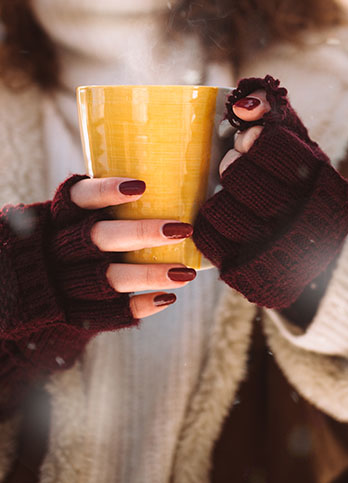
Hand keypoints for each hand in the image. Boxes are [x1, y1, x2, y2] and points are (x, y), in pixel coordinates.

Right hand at [69, 177, 195, 318]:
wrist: (26, 294)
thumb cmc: (69, 241)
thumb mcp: (71, 218)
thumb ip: (104, 201)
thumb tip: (171, 169)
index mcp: (59, 217)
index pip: (78, 198)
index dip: (106, 192)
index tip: (141, 187)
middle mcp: (58, 248)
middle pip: (99, 238)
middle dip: (142, 233)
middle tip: (182, 229)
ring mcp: (64, 282)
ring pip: (109, 278)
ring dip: (150, 274)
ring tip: (186, 272)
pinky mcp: (72, 313)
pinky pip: (108, 312)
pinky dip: (138, 305)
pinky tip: (167, 297)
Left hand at [193, 75, 347, 308]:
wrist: (309, 249)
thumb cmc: (300, 185)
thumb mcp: (300, 146)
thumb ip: (276, 113)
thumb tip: (244, 103)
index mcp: (331, 190)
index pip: (280, 150)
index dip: (256, 139)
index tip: (245, 135)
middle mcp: (310, 224)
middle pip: (244, 180)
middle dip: (233, 167)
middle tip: (232, 163)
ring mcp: (281, 255)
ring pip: (222, 210)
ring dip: (219, 195)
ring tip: (229, 192)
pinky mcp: (253, 276)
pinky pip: (209, 240)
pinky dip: (208, 223)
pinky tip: (222, 217)